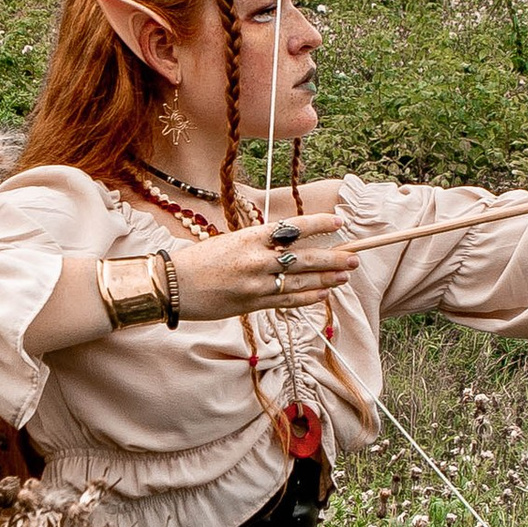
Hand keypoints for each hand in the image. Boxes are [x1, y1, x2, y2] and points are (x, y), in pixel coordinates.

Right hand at [167, 214, 361, 321]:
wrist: (172, 285)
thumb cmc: (198, 261)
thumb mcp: (230, 241)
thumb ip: (259, 244)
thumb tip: (288, 246)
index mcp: (250, 237)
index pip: (293, 227)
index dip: (319, 225)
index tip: (339, 222)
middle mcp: (257, 260)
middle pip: (305, 258)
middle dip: (334, 257)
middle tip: (355, 257)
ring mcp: (256, 284)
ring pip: (301, 281)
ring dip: (327, 279)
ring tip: (345, 276)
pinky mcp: (252, 304)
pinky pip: (287, 301)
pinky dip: (308, 298)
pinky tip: (324, 294)